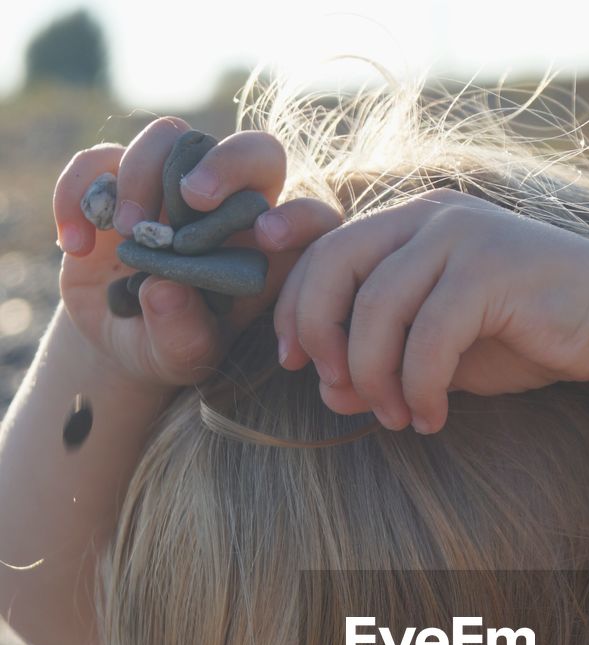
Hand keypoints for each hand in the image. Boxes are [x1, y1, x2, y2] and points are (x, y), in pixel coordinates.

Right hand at [53, 116, 342, 389]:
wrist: (120, 336)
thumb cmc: (170, 345)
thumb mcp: (179, 357)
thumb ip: (183, 335)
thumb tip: (163, 291)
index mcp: (264, 250)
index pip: (310, 217)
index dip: (301, 218)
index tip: (268, 236)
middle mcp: (229, 207)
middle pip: (255, 150)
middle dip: (228, 162)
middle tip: (192, 196)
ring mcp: (173, 184)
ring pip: (173, 137)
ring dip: (144, 176)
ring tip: (125, 234)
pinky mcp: (119, 177)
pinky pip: (100, 159)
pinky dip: (78, 194)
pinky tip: (73, 244)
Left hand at [273, 189, 588, 432]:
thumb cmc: (524, 337)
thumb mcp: (437, 355)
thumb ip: (381, 365)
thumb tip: (326, 394)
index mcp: (409, 224)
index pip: (323, 252)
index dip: (295, 308)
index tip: (292, 362)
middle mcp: (429, 216)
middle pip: (334, 266)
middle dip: (320, 336)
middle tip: (334, 391)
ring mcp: (461, 235)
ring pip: (378, 308)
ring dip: (375, 378)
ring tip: (397, 420)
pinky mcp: (491, 267)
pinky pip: (428, 337)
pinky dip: (420, 388)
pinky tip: (432, 417)